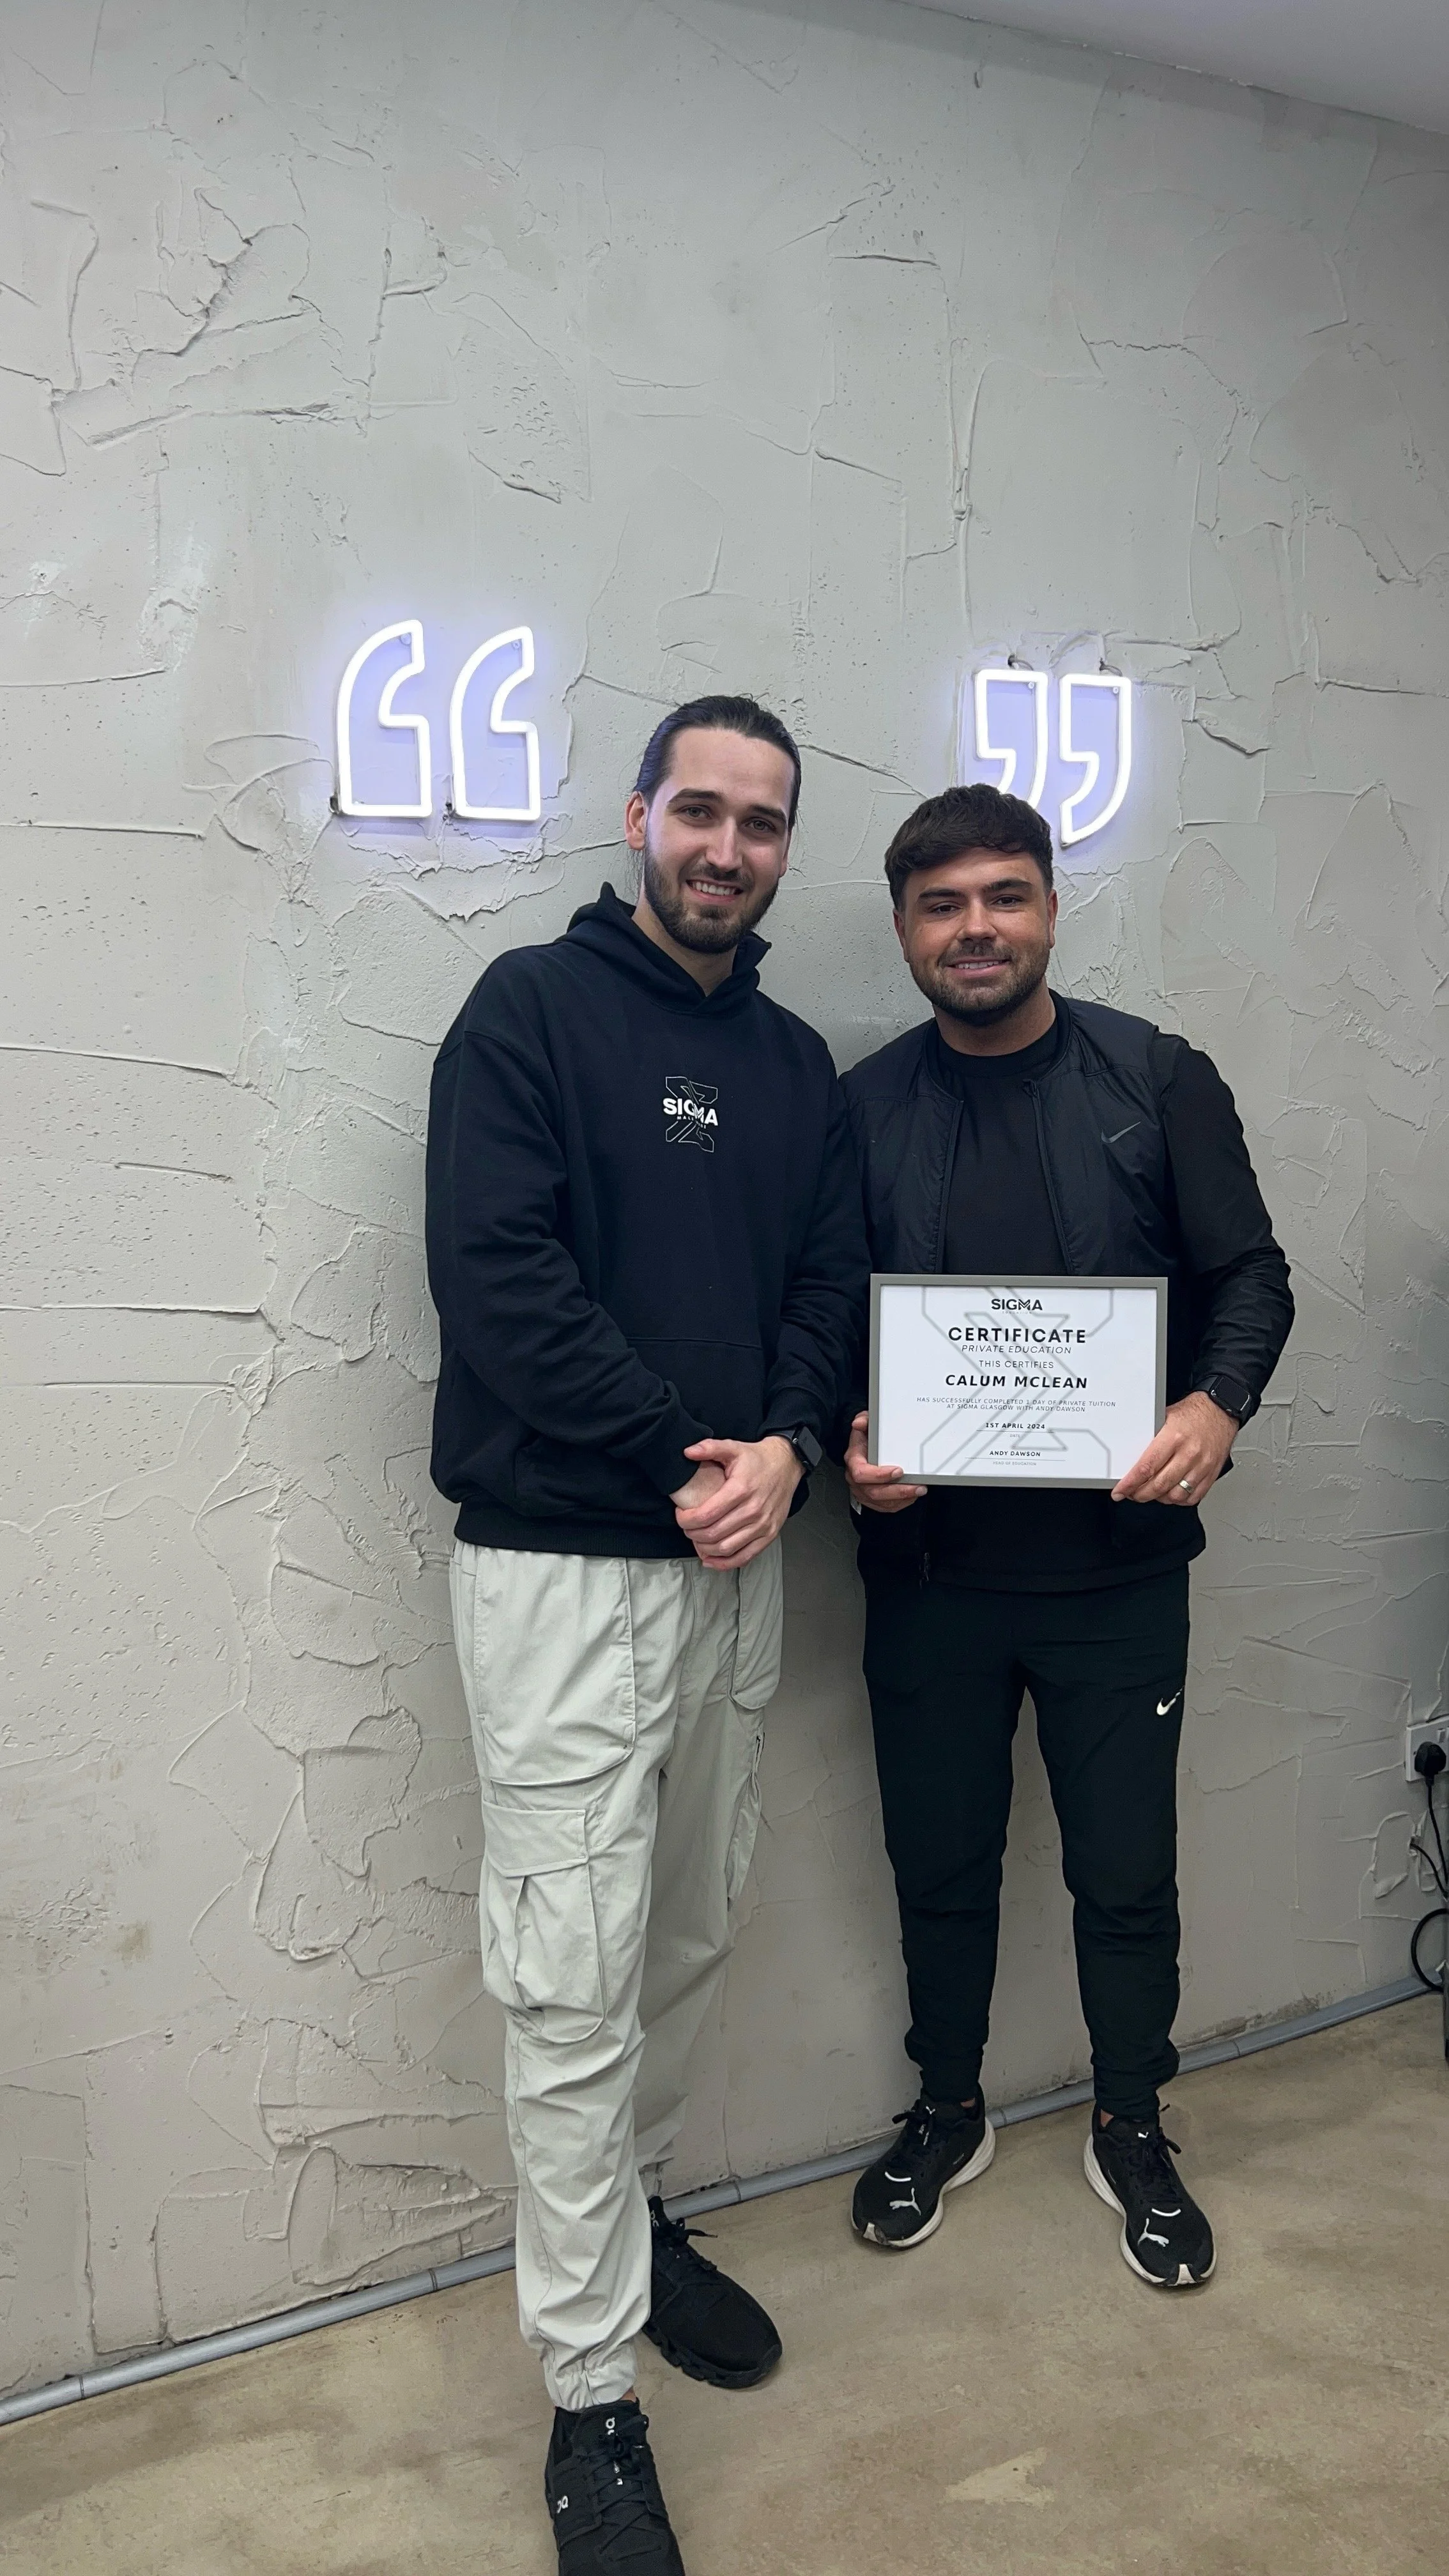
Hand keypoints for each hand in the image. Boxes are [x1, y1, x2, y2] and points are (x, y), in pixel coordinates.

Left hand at [673, 1435, 802, 1568]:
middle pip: (713, 1533)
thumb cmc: (758, 1459)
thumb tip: (688, 1451)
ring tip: (696, 1539)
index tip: (680, 1515)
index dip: (687, 1519)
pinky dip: (725, 1563)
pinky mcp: (769, 1534)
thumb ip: (709, 1447)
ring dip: (705, 1548)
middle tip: (686, 1526)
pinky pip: (745, 1557)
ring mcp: (763, 1525)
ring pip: (726, 1548)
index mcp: (741, 1489)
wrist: (787, 1465)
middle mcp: (753, 1510)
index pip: (707, 1514)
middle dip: (692, 1533)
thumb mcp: (733, 1448)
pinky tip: (711, 1559)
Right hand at [844, 1411, 925, 1513]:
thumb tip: (859, 1422)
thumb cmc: (866, 1439)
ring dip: (902, 1498)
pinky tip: (911, 1496)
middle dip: (898, 1491)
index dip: (879, 1475)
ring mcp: (863, 1491)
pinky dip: (900, 1503)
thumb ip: (864, 1420)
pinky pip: (886, 1507)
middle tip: (916, 1486)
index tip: (898, 1470)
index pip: (861, 1473)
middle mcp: (855, 1479)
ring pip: (881, 1502)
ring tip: (919, 1490)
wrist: (864, 1449)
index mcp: (853, 1461)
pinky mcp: (871, 1499)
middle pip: (873, 1492)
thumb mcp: (866, 1425)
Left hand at [1112, 1390, 1238, 1506]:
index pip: (1146, 1467)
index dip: (1130, 1483)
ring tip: (1150, 1492)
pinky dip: (1178, 1500)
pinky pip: (1192, 1497)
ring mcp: (1201, 1466)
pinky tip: (1170, 1493)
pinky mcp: (1211, 1474)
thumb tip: (1132, 1454)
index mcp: (1174, 1438)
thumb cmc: (1194, 1413)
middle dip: (1139, 1494)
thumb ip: (1150, 1436)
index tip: (1120, 1490)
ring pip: (1174, 1495)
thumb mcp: (1165, 1416)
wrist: (1221, 1411)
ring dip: (1158, 1498)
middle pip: (1158, 1485)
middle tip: (1131, 1493)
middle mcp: (1188, 1454)